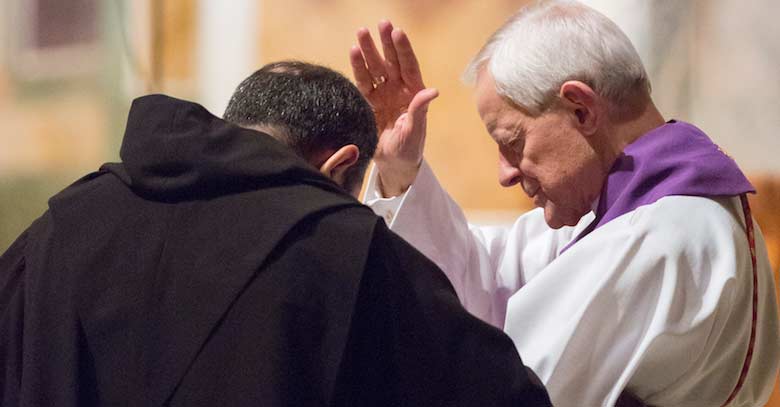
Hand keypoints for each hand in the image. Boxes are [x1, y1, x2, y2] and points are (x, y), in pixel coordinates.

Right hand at [350, 21, 438, 196]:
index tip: (397, 32)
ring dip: (368, 50)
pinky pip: (362, 81)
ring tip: (361, 32)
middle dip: (385, 43)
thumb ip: (419, 111)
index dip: (403, 50)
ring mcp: (382, 93)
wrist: (393, 163)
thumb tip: (432, 91)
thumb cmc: (408, 148)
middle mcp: (398, 89)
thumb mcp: (415, 131)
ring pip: (375, 68)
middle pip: (391, 61)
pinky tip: (353, 52)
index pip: (409, 66)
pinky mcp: (368, 101)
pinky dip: (357, 67)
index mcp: (413, 93)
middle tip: (380, 24)